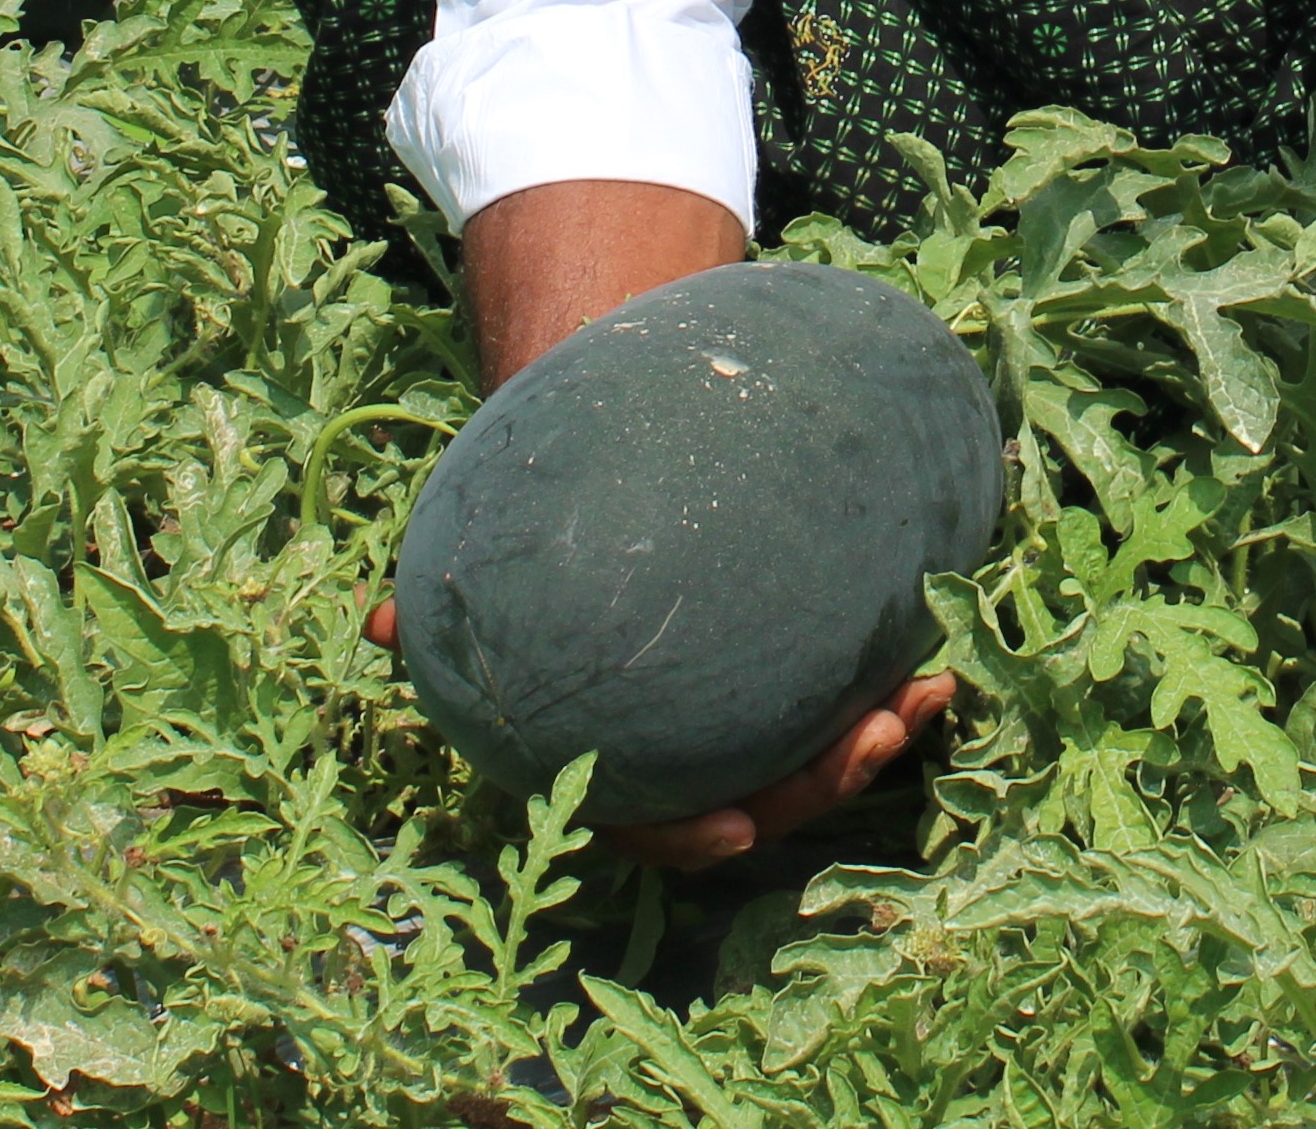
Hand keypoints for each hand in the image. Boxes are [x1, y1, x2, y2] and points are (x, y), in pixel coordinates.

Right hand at [364, 596, 954, 873]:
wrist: (600, 481)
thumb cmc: (534, 544)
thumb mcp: (485, 568)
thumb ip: (439, 605)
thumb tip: (378, 624)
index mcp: (618, 750)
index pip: (651, 818)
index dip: (692, 834)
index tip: (737, 831)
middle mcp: (687, 749)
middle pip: (760, 797)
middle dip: (822, 781)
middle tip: (875, 734)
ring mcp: (745, 716)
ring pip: (815, 757)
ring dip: (875, 738)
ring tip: (924, 690)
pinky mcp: (793, 674)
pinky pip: (847, 698)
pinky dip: (892, 686)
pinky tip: (936, 654)